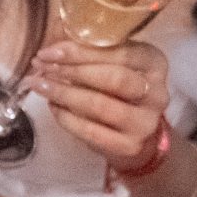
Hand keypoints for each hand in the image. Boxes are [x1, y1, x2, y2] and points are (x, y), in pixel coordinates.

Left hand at [27, 39, 170, 172]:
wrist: (134, 131)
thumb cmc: (119, 88)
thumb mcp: (115, 63)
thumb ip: (94, 53)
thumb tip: (52, 50)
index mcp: (154, 63)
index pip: (121, 52)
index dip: (82, 51)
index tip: (50, 51)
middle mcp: (156, 92)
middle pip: (113, 78)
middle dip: (72, 71)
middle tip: (42, 67)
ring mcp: (145, 122)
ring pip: (100, 105)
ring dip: (64, 94)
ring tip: (40, 85)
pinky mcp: (129, 145)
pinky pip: (91, 131)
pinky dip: (66, 118)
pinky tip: (53, 106)